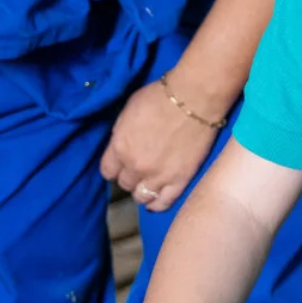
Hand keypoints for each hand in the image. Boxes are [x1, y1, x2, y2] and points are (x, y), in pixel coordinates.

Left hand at [101, 69, 224, 213]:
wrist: (193, 98)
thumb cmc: (159, 97)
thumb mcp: (128, 111)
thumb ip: (120, 134)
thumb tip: (120, 145)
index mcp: (120, 147)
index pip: (107, 171)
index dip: (113, 168)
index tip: (119, 165)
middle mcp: (136, 166)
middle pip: (125, 184)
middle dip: (129, 177)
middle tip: (137, 169)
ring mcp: (158, 177)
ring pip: (142, 197)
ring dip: (142, 191)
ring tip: (147, 184)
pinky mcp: (180, 181)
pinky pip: (164, 203)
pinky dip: (157, 204)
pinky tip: (155, 201)